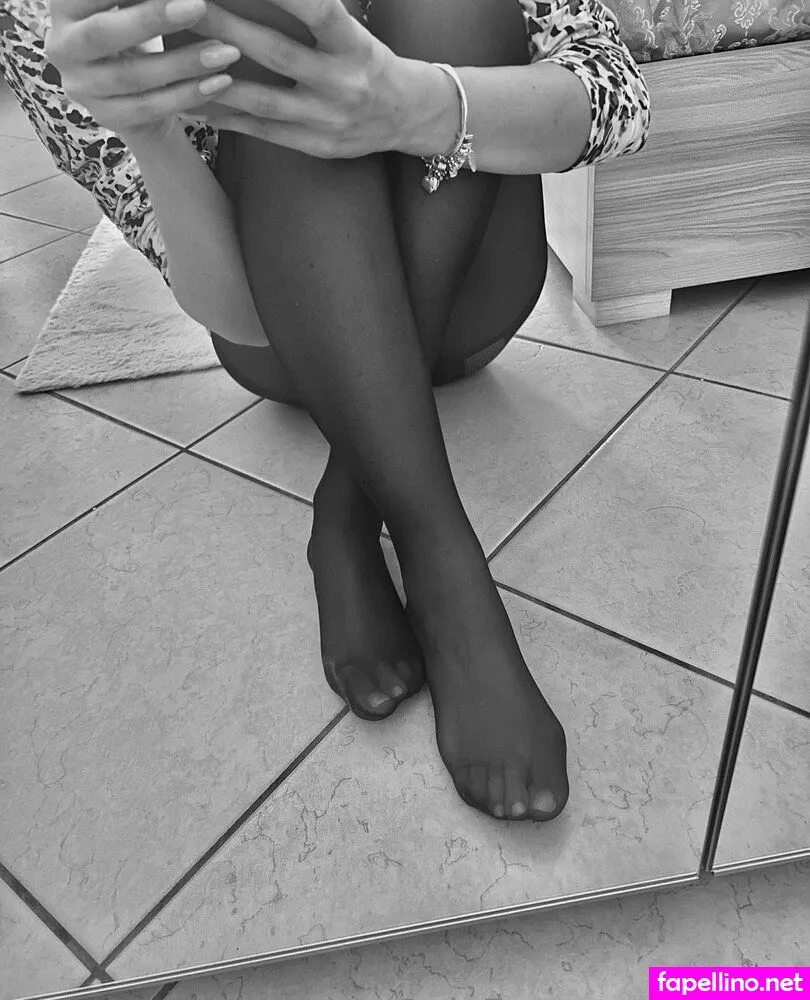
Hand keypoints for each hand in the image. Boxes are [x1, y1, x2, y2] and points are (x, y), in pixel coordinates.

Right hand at [45, 0, 241, 140]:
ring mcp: (82, 87)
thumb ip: (145, 0)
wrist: (130, 89)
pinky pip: (151, 108)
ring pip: (134, 77)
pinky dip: (189, 94)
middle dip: (154, 19)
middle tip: (200, 6)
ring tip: (227, 51)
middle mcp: (62, 46)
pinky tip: (221, 81)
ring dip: (185, 63)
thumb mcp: (131, 7)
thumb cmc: (134, 29)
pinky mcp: (107, 117)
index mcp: (65, 6)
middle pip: (104, 34)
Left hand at [191, 0, 436, 157]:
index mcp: (355, 47)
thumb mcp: (353, 34)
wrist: (408, 116)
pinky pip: (266, 132)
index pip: (321, 11)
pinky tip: (198, 106)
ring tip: (178, 63)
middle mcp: (343, 84)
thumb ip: (315, 17)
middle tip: (186, 6)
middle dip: (226, 28)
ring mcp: (329, 120)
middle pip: (276, 53)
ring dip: (216, 81)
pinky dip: (230, 119)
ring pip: (263, 101)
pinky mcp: (318, 146)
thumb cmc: (369, 63)